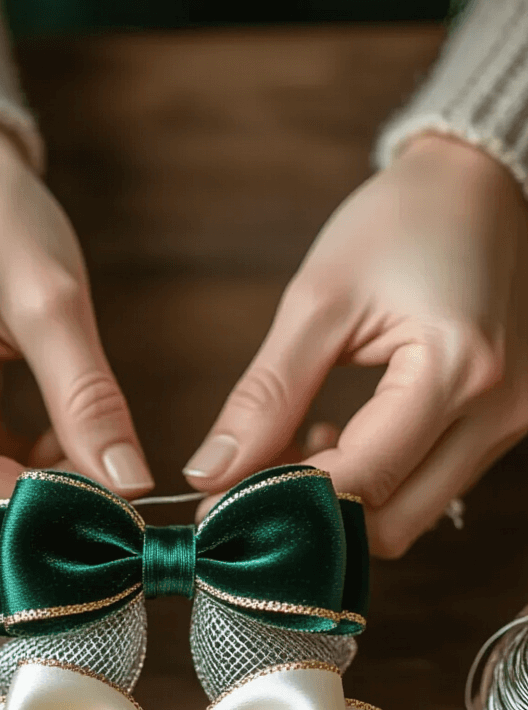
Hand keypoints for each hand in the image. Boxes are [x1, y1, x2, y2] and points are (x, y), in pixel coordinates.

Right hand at [0, 126, 152, 544]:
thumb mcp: (53, 302)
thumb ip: (89, 400)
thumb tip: (129, 484)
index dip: (46, 503)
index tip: (119, 497)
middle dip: (34, 507)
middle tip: (108, 479)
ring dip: (29, 490)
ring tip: (83, 442)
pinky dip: (19, 468)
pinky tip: (58, 435)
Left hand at [183, 134, 527, 556]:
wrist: (480, 185)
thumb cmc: (403, 222)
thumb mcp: (319, 299)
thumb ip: (267, 395)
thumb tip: (212, 471)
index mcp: (455, 368)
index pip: (360, 480)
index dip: (280, 504)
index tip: (216, 505)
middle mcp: (497, 411)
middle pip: (391, 524)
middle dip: (312, 518)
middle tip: (248, 485)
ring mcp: (511, 424)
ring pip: (411, 515)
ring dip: (345, 502)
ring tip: (297, 445)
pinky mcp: (504, 427)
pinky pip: (430, 487)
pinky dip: (376, 482)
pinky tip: (340, 436)